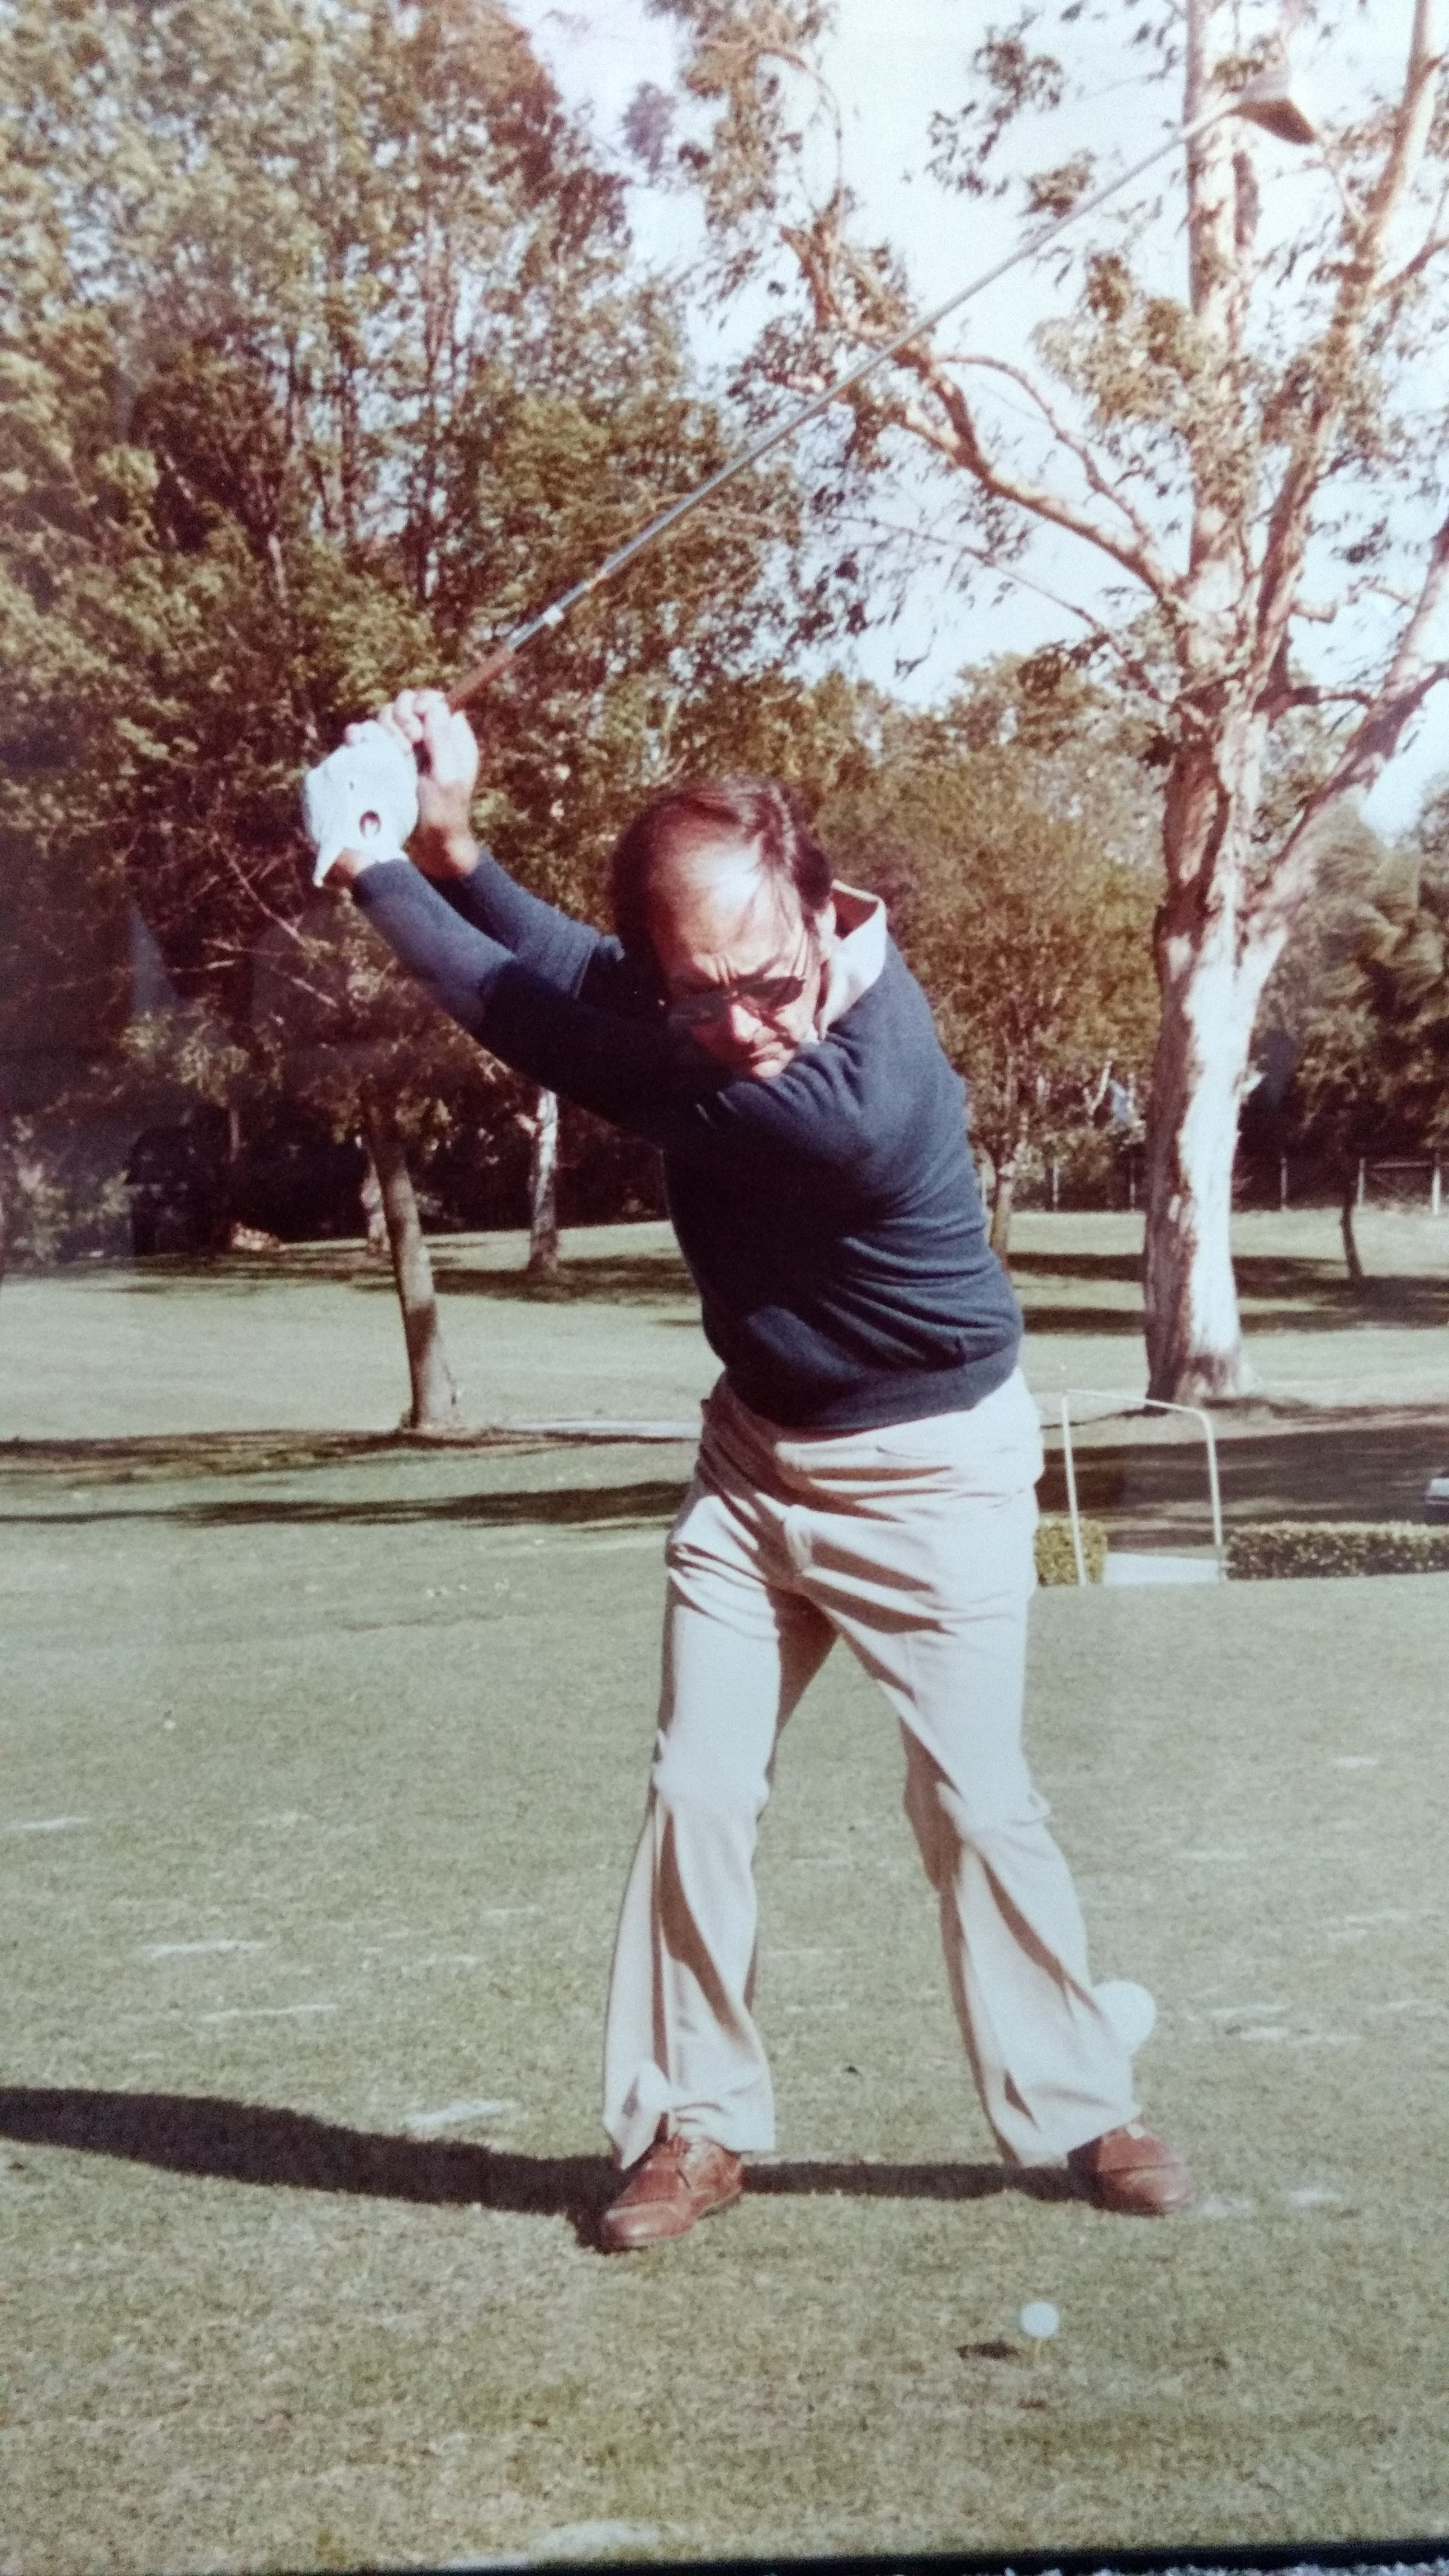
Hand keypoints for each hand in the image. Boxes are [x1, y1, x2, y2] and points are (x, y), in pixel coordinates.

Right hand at [351, 688, 479, 879]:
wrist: (427, 843)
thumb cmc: (444, 814)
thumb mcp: (447, 778)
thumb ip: (442, 741)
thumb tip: (437, 705)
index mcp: (452, 737)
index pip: (436, 700)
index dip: (423, 703)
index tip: (419, 724)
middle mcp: (428, 737)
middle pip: (408, 703)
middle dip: (403, 716)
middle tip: (409, 743)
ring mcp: (406, 747)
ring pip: (387, 716)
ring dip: (385, 727)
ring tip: (396, 753)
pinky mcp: (385, 758)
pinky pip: (369, 735)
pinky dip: (360, 733)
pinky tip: (356, 741)